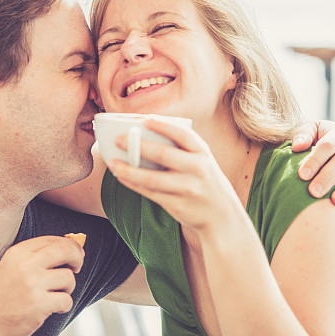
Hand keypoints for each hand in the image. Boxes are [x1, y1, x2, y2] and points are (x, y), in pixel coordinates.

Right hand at [0, 236, 83, 335]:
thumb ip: (35, 256)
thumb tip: (72, 248)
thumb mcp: (11, 267)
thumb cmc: (2, 297)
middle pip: (66, 251)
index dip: (70, 246)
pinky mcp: (38, 305)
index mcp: (18, 253)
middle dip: (78, 258)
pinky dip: (64, 305)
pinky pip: (66, 300)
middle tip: (77, 267)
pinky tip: (54, 308)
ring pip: (68, 278)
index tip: (75, 254)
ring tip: (55, 295)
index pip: (53, 240)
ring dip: (68, 288)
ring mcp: (32, 285)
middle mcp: (25, 265)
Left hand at [106, 118, 246, 233]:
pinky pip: (150, 193)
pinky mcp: (178, 206)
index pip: (183, 135)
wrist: (221, 215)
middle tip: (118, 140)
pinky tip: (122, 177)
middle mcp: (197, 170)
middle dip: (137, 146)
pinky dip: (133, 184)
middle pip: (163, 154)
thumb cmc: (205, 181)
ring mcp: (187, 189)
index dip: (163, 126)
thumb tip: (146, 135)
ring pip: (151, 178)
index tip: (144, 119)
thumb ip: (182, 149)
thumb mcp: (202, 161)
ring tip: (113, 163)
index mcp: (203, 153)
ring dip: (128, 170)